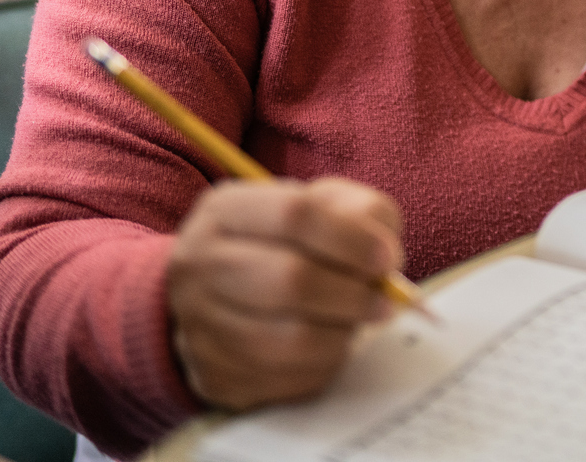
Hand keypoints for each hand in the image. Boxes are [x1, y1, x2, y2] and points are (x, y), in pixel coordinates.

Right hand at [165, 178, 403, 409]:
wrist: (223, 295)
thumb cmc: (286, 243)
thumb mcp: (322, 205)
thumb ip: (362, 213)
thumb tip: (385, 255)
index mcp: (224, 211)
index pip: (293, 214)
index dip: (351, 238)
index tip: (387, 258)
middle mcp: (198, 266)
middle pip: (290, 281)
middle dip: (352, 294)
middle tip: (384, 301)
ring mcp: (198, 326)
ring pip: (292, 341)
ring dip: (342, 333)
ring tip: (355, 320)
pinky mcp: (214, 377)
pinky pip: (289, 380)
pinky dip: (324, 364)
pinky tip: (328, 344)